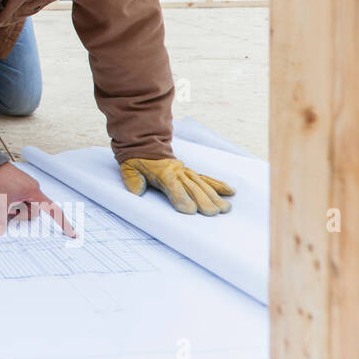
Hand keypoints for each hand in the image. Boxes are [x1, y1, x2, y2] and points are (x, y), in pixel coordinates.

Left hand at [0, 161, 75, 237]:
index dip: (64, 224)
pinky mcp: (21, 185)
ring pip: (26, 206)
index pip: (53, 210)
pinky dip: (14, 203)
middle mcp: (34, 189)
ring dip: (16, 208)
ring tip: (4, 199)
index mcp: (34, 192)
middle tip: (7, 207)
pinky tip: (3, 196)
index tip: (74, 234)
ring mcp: (27, 186)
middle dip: (21, 214)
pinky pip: (22, 199)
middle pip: (34, 211)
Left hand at [120, 157, 234, 214]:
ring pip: (202, 184)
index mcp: (161, 173)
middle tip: (212, 213)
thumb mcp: (128, 168)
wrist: (144, 145)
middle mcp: (177, 171)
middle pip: (192, 187)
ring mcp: (186, 171)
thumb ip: (133, 180)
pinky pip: (206, 178)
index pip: (173, 186)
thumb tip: (137, 191)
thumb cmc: (137, 161)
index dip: (181, 197)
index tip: (190, 210)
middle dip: (203, 200)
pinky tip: (230, 192)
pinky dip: (218, 184)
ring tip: (225, 208)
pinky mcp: (191, 172)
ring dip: (214, 196)